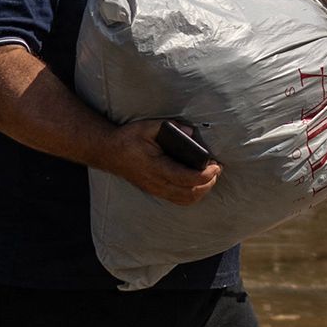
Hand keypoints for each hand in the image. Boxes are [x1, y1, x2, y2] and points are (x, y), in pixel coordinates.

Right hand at [103, 121, 222, 206]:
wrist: (109, 152)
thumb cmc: (129, 138)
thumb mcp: (148, 127)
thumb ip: (170, 127)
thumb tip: (191, 132)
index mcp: (155, 167)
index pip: (186, 178)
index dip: (205, 175)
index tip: (216, 165)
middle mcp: (156, 182)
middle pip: (189, 193)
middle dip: (208, 183)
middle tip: (217, 169)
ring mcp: (155, 189)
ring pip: (185, 200)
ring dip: (202, 190)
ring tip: (211, 177)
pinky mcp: (155, 191)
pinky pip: (178, 200)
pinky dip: (193, 194)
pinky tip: (199, 184)